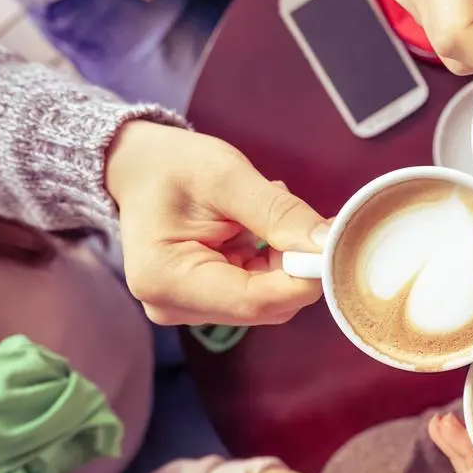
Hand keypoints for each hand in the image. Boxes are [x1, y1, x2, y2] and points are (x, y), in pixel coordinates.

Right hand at [105, 121, 326, 325]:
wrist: (138, 167)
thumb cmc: (171, 165)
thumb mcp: (227, 176)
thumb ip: (278, 212)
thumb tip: (326, 244)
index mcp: (167, 279)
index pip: (255, 300)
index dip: (304, 278)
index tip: (335, 244)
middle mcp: (173, 306)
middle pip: (264, 304)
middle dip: (297, 265)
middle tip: (312, 219)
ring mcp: (189, 308)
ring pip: (267, 298)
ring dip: (285, 259)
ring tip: (270, 212)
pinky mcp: (204, 301)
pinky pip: (257, 290)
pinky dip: (271, 261)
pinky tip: (260, 227)